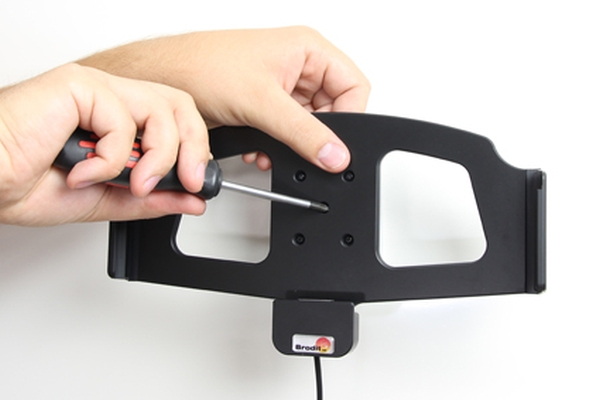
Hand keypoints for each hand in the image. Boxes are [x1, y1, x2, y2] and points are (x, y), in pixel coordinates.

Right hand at [0, 64, 209, 225]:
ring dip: (156, 158)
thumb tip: (192, 200)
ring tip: (132, 183)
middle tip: (188, 180)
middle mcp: (110, 99)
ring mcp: (95, 89)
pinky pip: (122, 121)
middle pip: (178, 105)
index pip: (176, 118)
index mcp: (118, 119)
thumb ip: (153, 199)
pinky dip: (110, 159)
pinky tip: (84, 172)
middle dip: (192, 147)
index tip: (198, 184)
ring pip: (160, 110)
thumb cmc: (28, 183)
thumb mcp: (108, 200)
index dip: (196, 149)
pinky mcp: (78, 86)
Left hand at [78, 26, 369, 171]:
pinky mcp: (266, 106)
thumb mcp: (262, 102)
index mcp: (308, 49)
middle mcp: (299, 66)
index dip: (349, 118)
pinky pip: (288, 132)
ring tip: (276, 151)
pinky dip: (279, 148)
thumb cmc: (203, 66)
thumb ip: (303, 133)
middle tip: (304, 152)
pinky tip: (262, 152)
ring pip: (309, 125)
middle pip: (333, 110)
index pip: (353, 87)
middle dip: (316, 137)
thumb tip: (336, 155)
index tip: (337, 145)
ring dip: (294, 146)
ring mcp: (282, 87)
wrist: (164, 78)